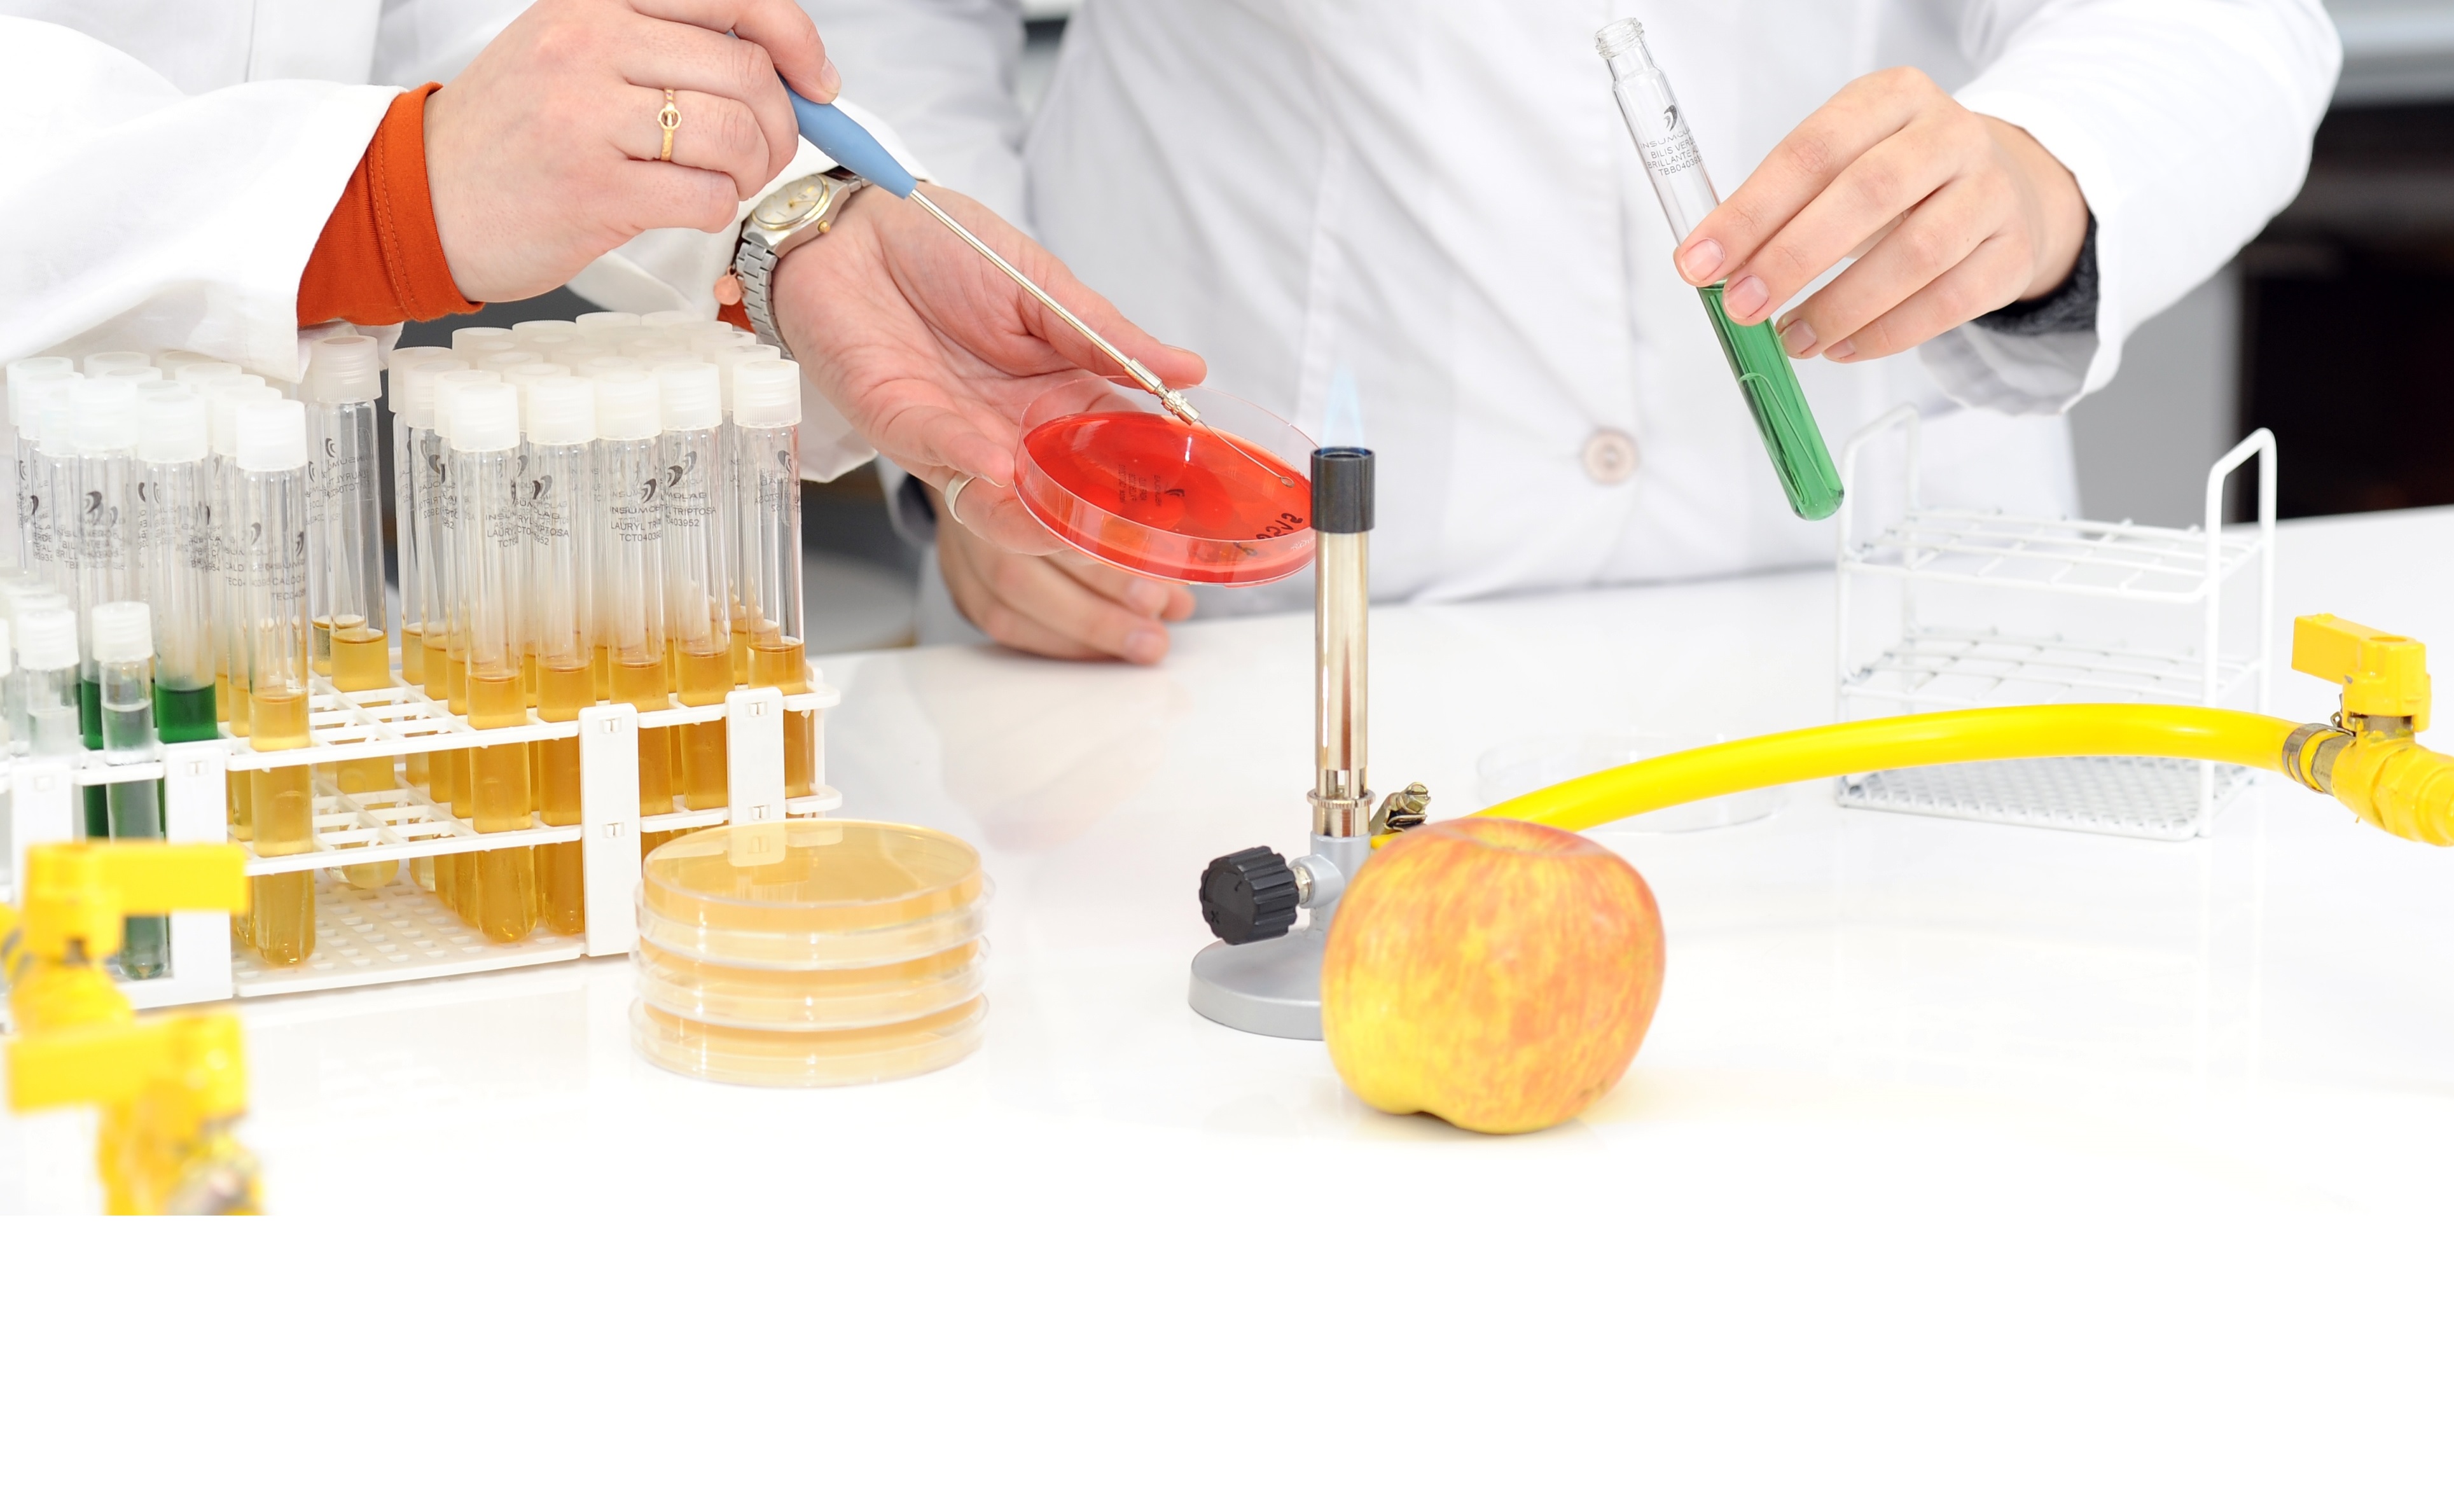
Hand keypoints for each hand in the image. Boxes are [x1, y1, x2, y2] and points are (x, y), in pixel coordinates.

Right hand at [424, 0, 837, 301]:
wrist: (425, 195)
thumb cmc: (516, 130)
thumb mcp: (580, 51)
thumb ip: (669, 44)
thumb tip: (783, 65)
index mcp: (597, 0)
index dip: (796, 38)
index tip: (817, 81)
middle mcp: (592, 43)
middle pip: (748, 71)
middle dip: (781, 123)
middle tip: (764, 151)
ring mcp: (589, 115)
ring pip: (735, 134)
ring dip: (753, 170)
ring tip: (725, 180)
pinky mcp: (594, 188)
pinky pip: (707, 195)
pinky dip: (719, 209)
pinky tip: (691, 206)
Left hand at [770, 186, 1206, 659]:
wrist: (856, 226)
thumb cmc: (946, 247)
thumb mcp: (1043, 286)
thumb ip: (1109, 336)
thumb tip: (1191, 371)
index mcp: (1060, 394)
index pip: (1121, 451)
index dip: (1157, 477)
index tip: (1197, 496)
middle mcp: (1015, 430)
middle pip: (1069, 496)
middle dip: (1103, 522)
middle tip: (1142, 534)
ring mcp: (960, 438)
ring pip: (1006, 505)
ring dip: (1038, 518)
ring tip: (1071, 519)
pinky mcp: (901, 427)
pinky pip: (940, 456)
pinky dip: (971, 464)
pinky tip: (1001, 465)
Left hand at [1673, 68, 2086, 363]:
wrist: (2002, 190)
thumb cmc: (1899, 183)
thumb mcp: (1841, 168)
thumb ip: (1781, 207)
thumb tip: (1710, 265)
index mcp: (1893, 97)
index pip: (1813, 149)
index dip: (1751, 210)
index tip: (1698, 261)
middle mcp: (1950, 135)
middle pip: (1867, 194)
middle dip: (1792, 258)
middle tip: (1742, 306)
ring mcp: (1991, 192)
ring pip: (1914, 254)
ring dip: (1838, 307)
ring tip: (1790, 338)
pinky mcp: (2011, 252)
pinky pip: (1947, 302)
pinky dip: (1885, 334)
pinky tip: (1841, 348)